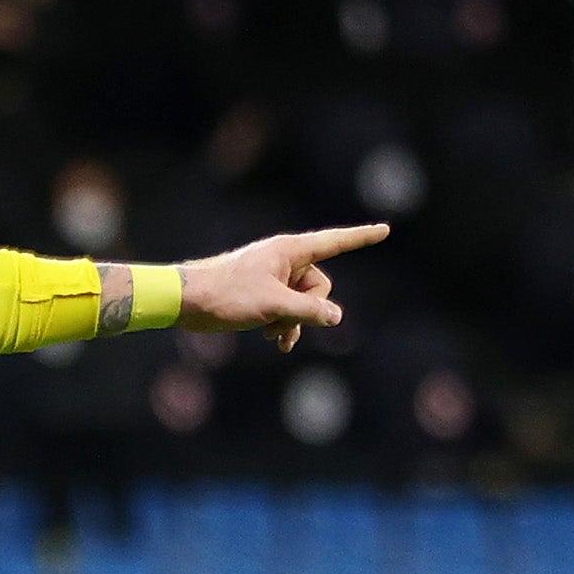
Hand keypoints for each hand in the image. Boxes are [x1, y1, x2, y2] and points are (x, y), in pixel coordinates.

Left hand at [176, 223, 392, 350]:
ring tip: (272, 335)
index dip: (361, 238)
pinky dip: (285, 325)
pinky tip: (277, 343)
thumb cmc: (227, 295)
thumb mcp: (273, 306)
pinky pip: (289, 309)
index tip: (386, 230)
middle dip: (308, 310)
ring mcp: (274, 277)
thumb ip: (308, 311)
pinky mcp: (264, 293)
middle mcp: (284, 260)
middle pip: (319, 285)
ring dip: (293, 322)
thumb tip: (336, 317)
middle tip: (282, 321)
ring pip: (303, 302)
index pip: (335, 242)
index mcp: (289, 251)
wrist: (187, 301)